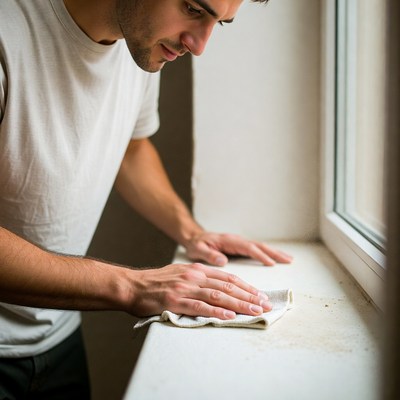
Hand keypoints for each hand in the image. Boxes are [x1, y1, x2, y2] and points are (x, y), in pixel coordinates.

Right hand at [129, 263, 271, 318]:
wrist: (132, 285)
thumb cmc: (156, 282)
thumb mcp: (180, 273)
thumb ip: (198, 278)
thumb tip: (216, 287)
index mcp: (196, 269)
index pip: (227, 277)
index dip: (246, 286)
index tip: (259, 295)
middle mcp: (194, 276)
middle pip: (227, 286)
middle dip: (249, 296)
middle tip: (265, 304)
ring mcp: (185, 288)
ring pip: (218, 296)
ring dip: (239, 304)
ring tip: (255, 311)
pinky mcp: (175, 301)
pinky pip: (200, 307)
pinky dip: (217, 312)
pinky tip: (230, 316)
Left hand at [184, 232, 292, 266]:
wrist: (194, 237)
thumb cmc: (195, 244)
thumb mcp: (198, 249)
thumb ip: (209, 254)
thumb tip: (223, 260)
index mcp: (228, 241)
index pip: (247, 248)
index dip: (259, 255)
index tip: (271, 263)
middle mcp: (236, 240)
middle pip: (258, 245)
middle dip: (274, 252)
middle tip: (288, 260)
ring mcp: (239, 243)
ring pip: (260, 246)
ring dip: (274, 252)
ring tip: (289, 259)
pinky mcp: (240, 247)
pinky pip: (256, 249)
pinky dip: (268, 253)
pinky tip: (276, 258)